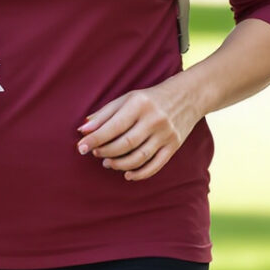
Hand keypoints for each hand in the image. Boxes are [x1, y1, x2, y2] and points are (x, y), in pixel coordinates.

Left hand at [77, 78, 200, 180]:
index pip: (113, 126)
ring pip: (139, 157)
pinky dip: (140, 174)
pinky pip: (155, 166)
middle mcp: (154, 119)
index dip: (95, 138)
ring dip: (119, 164)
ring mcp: (166, 134)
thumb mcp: (127, 99)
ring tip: (108, 163)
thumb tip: (83, 130)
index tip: (81, 147)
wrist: (188, 96)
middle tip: (95, 153)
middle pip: (125, 144)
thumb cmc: (151, 98)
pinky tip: (127, 174)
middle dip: (106, 152)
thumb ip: (105, 114)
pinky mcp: (174, 146)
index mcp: (140, 104)